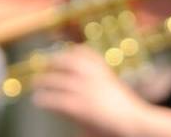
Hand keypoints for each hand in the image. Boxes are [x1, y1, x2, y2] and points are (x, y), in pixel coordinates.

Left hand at [32, 45, 147, 136]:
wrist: (134, 120)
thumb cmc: (127, 109)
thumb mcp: (116, 90)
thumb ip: (102, 84)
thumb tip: (86, 86)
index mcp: (104, 70)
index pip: (85, 52)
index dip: (73, 50)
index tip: (65, 51)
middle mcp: (93, 76)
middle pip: (68, 61)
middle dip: (54, 61)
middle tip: (45, 64)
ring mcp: (84, 90)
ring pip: (57, 80)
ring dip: (44, 81)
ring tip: (37, 83)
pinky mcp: (77, 106)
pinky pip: (55, 99)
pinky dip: (45, 99)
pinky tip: (39, 100)